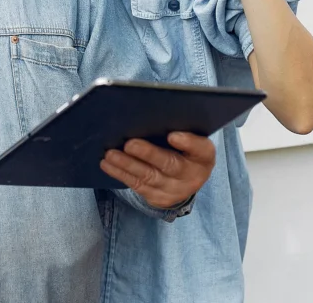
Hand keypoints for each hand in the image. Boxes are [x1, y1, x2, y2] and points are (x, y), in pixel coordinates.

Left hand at [100, 132, 215, 208]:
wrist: (186, 180)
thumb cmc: (185, 149)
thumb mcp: (191, 139)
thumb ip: (179, 128)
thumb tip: (150, 114)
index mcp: (204, 156)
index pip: (201, 148)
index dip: (188, 142)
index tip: (172, 135)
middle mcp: (192, 176)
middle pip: (170, 164)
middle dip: (149, 154)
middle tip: (130, 144)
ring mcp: (174, 190)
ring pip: (149, 177)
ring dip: (127, 165)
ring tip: (111, 154)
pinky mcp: (157, 198)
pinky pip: (137, 185)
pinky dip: (120, 173)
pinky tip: (108, 164)